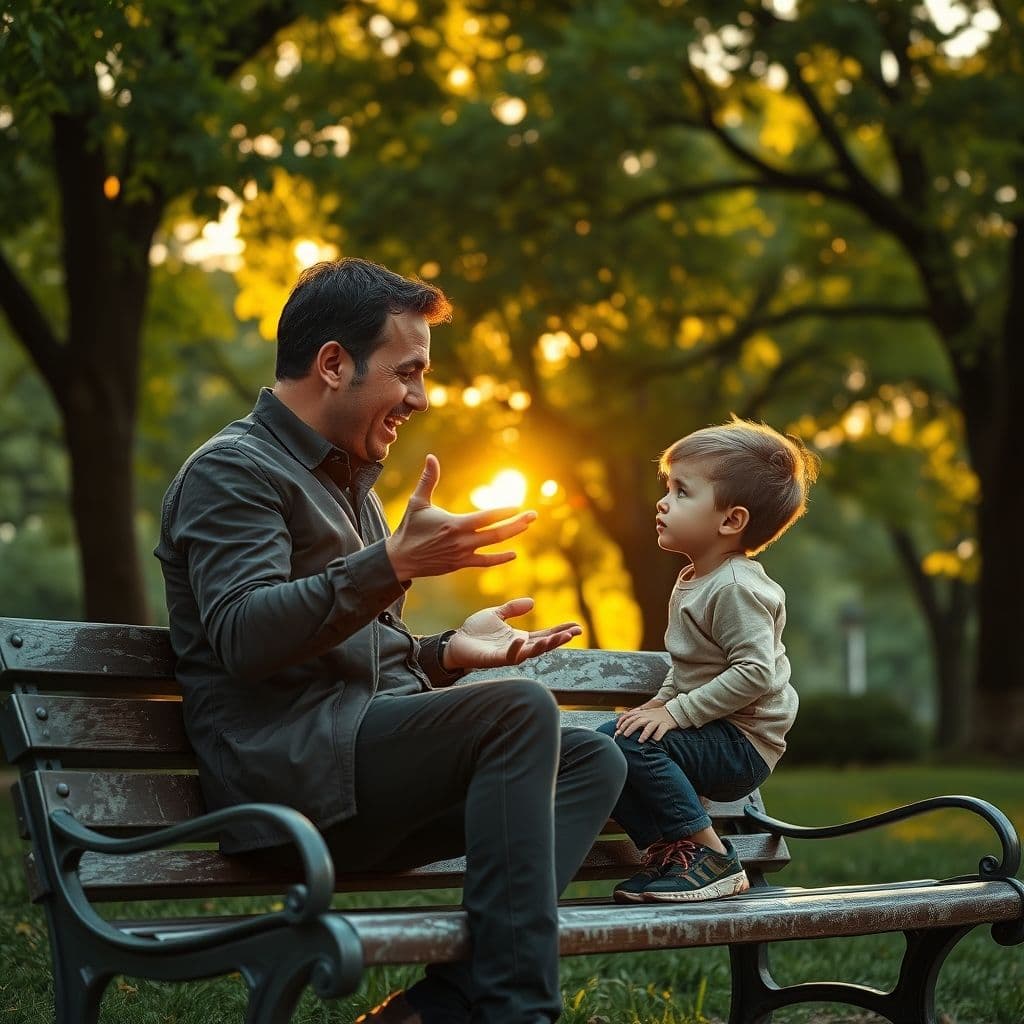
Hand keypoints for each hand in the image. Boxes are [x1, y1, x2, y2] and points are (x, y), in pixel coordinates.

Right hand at [386, 455, 536, 580]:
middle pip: (496, 533)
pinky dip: (500, 558)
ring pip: (493, 546)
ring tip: (527, 526)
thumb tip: (431, 457)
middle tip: (533, 515)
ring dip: (512, 535)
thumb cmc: (408, 528)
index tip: (518, 505)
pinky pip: (485, 562)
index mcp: (454, 524)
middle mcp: (462, 540)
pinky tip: (514, 554)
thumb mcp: (417, 502)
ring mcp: (463, 554)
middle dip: (517, 523)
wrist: (400, 559)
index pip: (485, 517)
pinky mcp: (460, 564)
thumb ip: (428, 480)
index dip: (503, 512)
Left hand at [445, 598, 581, 669]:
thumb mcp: (496, 614)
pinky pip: (509, 657)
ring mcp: (506, 655)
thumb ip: (513, 608)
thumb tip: (532, 602)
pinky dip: (516, 649)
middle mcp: (517, 648)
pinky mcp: (494, 660)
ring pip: (530, 653)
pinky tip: (521, 640)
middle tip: (574, 633)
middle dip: (558, 640)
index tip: (577, 626)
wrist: (456, 642)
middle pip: (543, 645)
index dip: (560, 631)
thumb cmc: (475, 630)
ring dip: (544, 646)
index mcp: (519, 638)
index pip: (544, 635)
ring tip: (558, 637)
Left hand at [615, 701, 676, 741]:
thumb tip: (621, 718)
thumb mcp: (645, 713)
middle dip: (630, 728)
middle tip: (624, 735)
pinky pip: (662, 730)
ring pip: (649, 725)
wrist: (673, 711)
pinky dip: (658, 735)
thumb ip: (635, 715)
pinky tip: (655, 740)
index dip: (622, 722)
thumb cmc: (657, 714)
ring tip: (640, 741)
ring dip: (644, 733)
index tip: (617, 729)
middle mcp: (648, 716)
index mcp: (642, 713)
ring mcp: (657, 720)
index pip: (630, 716)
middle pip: (637, 721)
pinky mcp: (666, 724)